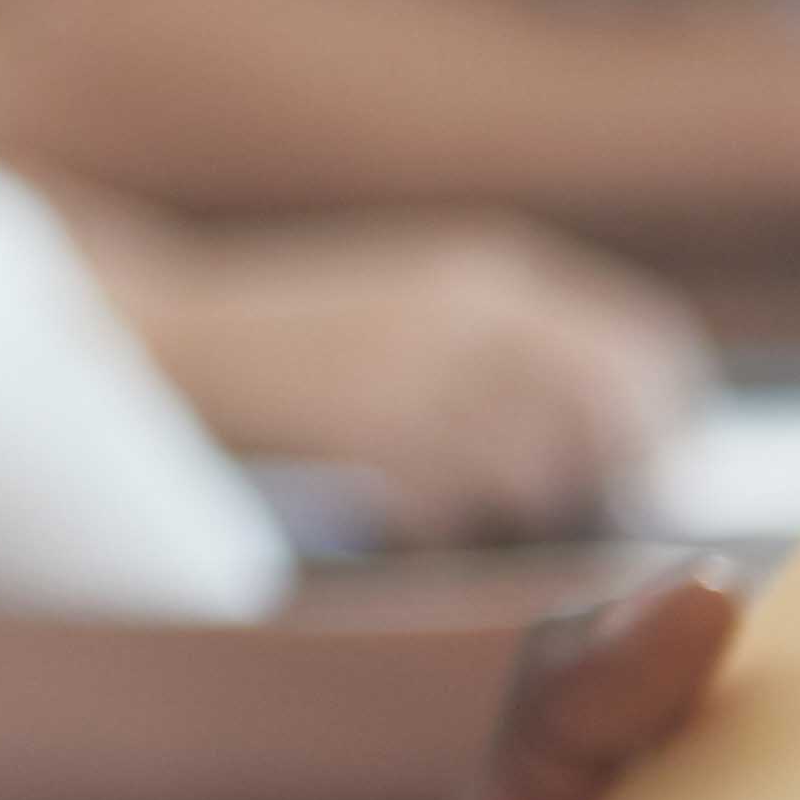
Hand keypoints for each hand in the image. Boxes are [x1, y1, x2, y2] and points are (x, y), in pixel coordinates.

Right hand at [100, 215, 711, 547]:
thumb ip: (512, 358)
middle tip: (546, 518)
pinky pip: (453, 510)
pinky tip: (385, 517)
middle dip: (597, 483)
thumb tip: (622, 448)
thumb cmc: (286, 353)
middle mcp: (477, 307)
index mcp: (495, 269)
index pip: (647, 352)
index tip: (631, 474)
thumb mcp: (413, 316)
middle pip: (613, 423)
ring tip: (438, 510)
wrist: (144, 340)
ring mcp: (426, 366)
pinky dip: (430, 531)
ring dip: (504, 515)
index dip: (654, 425)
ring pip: (540, 477)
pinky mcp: (372, 426)